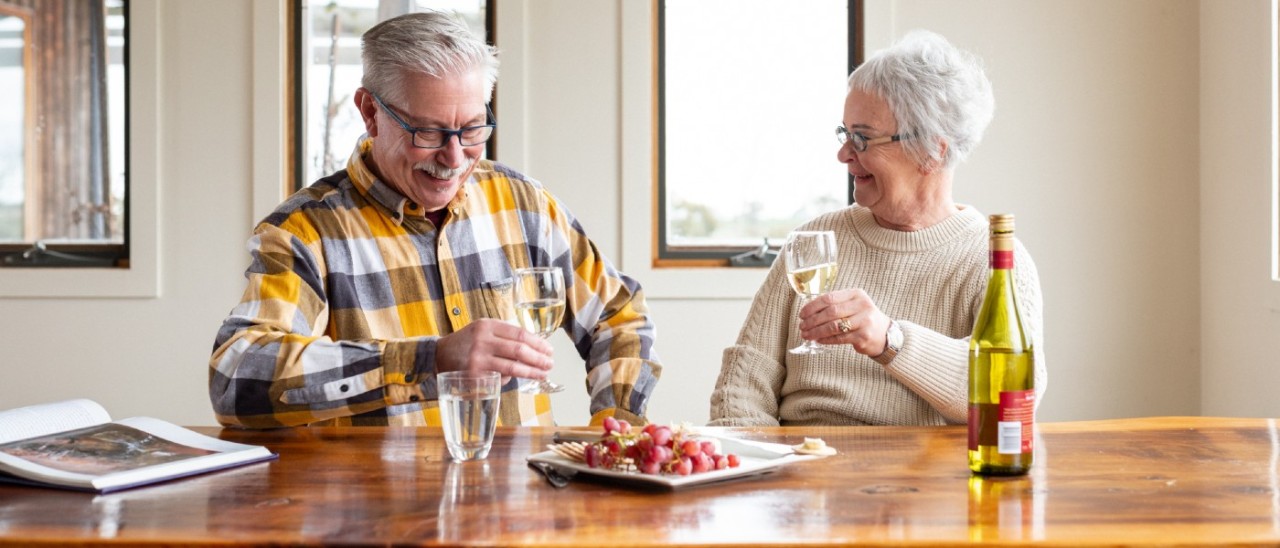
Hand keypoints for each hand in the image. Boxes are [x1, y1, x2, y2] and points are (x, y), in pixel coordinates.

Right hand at [435, 319, 554, 381]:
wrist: (439, 355)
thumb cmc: (467, 342)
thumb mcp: (484, 330)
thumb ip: (505, 335)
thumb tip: (535, 347)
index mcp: (488, 325)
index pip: (520, 334)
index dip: (538, 343)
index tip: (549, 350)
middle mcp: (483, 340)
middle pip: (519, 350)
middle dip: (539, 358)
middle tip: (550, 363)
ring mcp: (478, 358)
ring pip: (513, 366)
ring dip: (532, 372)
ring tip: (543, 374)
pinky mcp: (474, 375)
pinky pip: (500, 378)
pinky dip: (511, 379)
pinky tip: (519, 378)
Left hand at [798, 288, 891, 356]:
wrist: (885, 334)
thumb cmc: (863, 318)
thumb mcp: (853, 305)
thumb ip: (836, 304)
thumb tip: (809, 312)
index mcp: (856, 294)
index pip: (829, 298)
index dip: (812, 306)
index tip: (802, 314)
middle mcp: (862, 306)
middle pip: (831, 312)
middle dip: (813, 320)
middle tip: (802, 326)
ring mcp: (864, 321)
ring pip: (834, 326)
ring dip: (817, 331)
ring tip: (807, 335)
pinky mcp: (863, 336)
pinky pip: (839, 338)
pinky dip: (826, 339)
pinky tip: (818, 340)